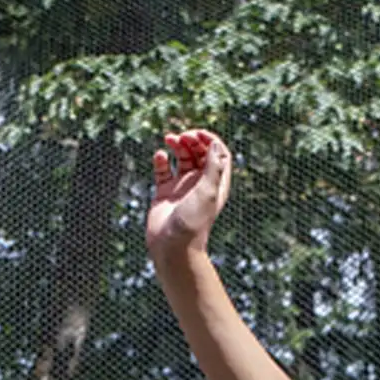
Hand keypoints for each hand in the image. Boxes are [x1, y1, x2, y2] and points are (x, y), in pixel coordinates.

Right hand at [146, 128, 232, 265]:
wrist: (172, 247)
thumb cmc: (193, 222)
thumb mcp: (207, 192)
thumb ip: (213, 167)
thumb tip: (215, 144)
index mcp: (216, 184)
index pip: (219, 154)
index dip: (210, 140)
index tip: (197, 133)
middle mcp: (200, 184)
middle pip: (200, 153)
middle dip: (192, 140)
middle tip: (182, 136)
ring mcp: (182, 187)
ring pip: (182, 158)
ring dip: (177, 145)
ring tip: (170, 139)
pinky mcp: (164, 192)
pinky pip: (163, 170)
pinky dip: (161, 160)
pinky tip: (160, 156)